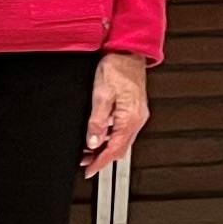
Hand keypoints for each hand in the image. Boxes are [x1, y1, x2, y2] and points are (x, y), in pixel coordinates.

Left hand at [82, 50, 148, 175]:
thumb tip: (92, 141)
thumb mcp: (101, 95)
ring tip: (87, 151)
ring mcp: (137, 115)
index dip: (100, 162)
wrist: (128, 52)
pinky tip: (98, 135)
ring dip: (105, 148)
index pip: (115, 149)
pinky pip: (122, 131)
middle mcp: (137, 119)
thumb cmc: (117, 68)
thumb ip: (97, 121)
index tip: (89, 171)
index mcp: (130, 118)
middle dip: (102, 158)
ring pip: (121, 140)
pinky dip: (110, 138)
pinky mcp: (134, 110)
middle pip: (120, 148)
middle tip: (86, 164)